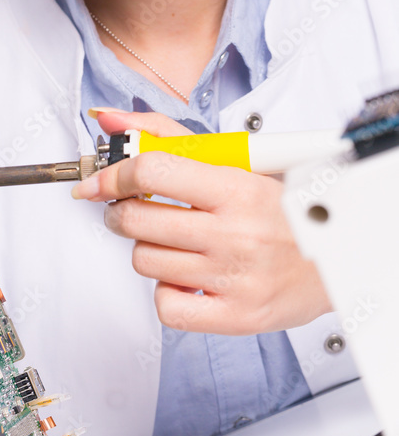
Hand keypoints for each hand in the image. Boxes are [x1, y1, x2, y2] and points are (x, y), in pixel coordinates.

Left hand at [72, 107, 332, 334]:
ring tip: (173, 240)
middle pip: (137, 219)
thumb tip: (111, 120)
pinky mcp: (235, 316)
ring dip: (146, 248)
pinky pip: (166, 306)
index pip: (151, 172)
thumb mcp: (234, 160)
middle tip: (132, 207)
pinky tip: (184, 275)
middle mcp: (234, 233)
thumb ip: (167, 136)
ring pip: (144, 261)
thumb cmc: (282, 207)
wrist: (336, 259)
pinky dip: (166, 291)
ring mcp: (233, 277)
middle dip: (121, 210)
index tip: (100, 181)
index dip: (114, 174)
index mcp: (235, 188)